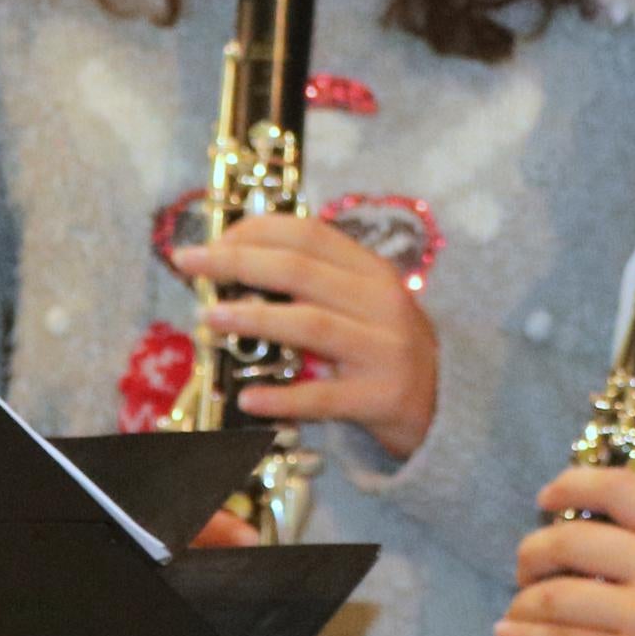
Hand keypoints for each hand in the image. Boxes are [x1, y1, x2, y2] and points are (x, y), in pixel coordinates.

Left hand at [177, 215, 439, 459]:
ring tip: (208, 320)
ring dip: (254, 319)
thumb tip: (233, 261)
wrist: (445, 404)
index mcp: (372, 271)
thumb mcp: (362, 303)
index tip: (211, 241)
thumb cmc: (383, 346)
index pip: (309, 234)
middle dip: (238, 262)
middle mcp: (382, 302)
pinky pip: (324, 398)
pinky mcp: (382, 398)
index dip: (255, 231)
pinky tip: (247, 399)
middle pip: (301, 271)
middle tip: (189, 265)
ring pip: (311, 325)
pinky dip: (283, 398)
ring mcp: (385, 350)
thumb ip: (315, 281)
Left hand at [499, 469, 634, 635]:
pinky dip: (529, 635)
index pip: (617, 488)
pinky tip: (512, 632)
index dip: (571, 485)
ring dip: (526, 597)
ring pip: (559, 595)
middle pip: (573, 543)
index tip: (548, 498)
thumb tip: (606, 528)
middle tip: (525, 562)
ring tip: (518, 602)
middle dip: (534, 550)